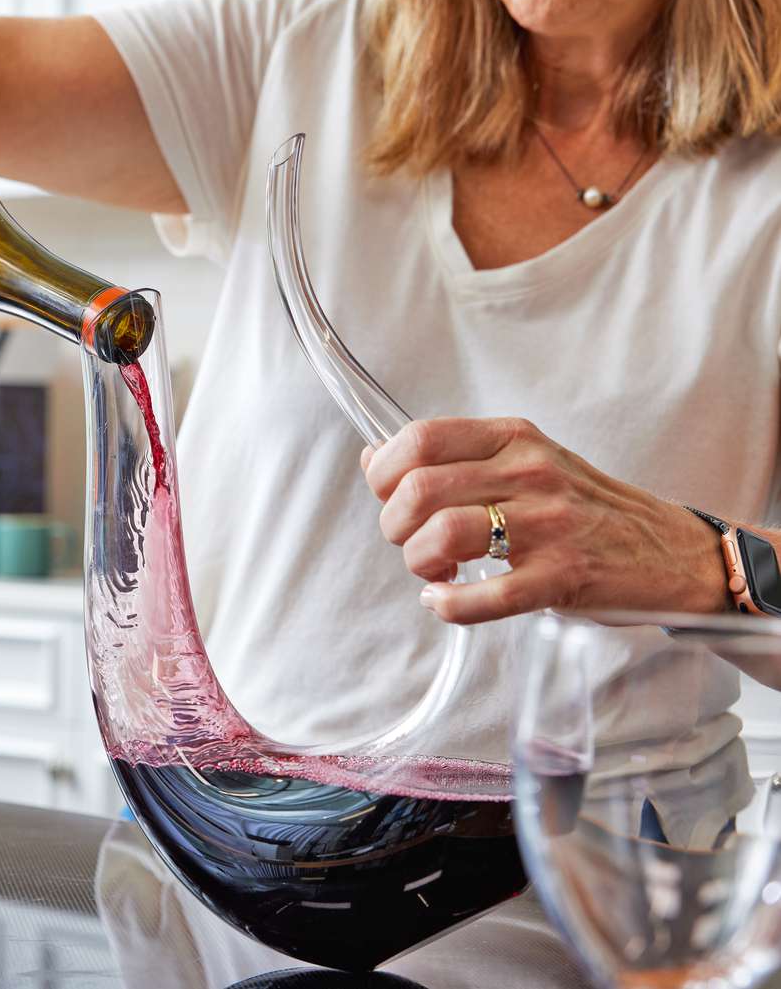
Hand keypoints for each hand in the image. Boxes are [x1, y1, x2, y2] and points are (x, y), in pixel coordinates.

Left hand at [360, 417, 728, 623]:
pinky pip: (486, 595)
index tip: (389, 498)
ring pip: (443, 534)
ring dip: (420, 562)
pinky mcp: (562, 576)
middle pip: (419, 489)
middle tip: (412, 543)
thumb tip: (372, 456)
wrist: (671, 551)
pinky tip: (446, 601)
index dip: (385, 473)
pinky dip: (449, 605)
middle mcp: (529, 473)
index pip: (419, 439)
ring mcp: (548, 524)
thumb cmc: (585, 509)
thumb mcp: (522, 463)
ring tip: (436, 571)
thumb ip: (451, 459)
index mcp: (513, 438)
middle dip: (395, 526)